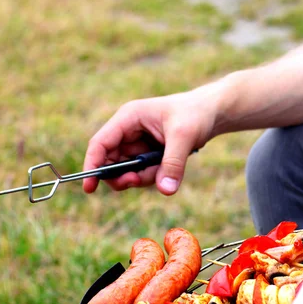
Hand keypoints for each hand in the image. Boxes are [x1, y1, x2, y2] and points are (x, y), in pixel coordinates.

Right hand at [83, 81, 229, 194]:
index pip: (100, 143)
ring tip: (162, 171)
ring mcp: (137, 144)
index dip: (92, 165)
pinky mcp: (146, 154)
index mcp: (128, 117)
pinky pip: (141, 173)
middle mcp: (128, 131)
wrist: (212, 113)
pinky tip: (168, 170)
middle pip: (110, 161)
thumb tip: (166, 190)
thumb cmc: (196, 114)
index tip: (89, 187)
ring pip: (126, 171)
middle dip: (121, 176)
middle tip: (136, 181)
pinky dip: (152, 177)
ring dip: (141, 178)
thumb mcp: (185, 136)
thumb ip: (173, 163)